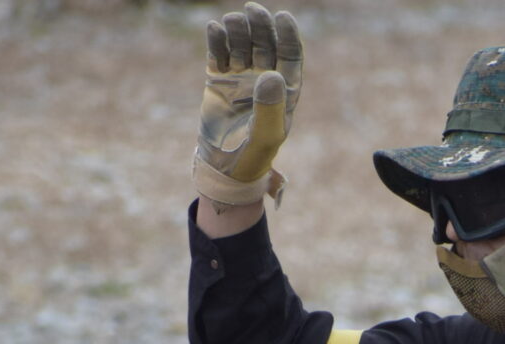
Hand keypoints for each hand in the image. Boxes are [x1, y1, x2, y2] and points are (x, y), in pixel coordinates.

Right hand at [192, 2, 301, 208]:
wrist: (224, 167)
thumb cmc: (253, 155)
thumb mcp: (266, 135)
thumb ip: (270, 107)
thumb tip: (271, 74)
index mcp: (284, 89)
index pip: (289, 55)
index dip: (287, 35)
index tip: (282, 17)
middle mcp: (264, 78)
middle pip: (266, 43)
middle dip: (260, 26)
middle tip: (252, 10)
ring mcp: (241, 77)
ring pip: (242, 44)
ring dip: (239, 30)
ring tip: (231, 21)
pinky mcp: (218, 79)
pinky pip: (219, 53)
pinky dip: (217, 40)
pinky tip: (215, 29)